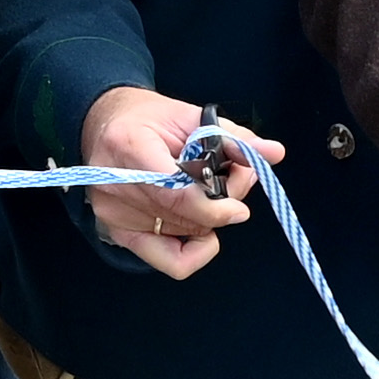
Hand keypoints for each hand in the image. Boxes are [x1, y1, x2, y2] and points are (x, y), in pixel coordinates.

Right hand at [75, 86, 247, 278]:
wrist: (104, 123)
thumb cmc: (148, 118)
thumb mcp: (191, 117)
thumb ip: (233, 138)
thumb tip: (274, 153)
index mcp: (130, 146)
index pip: (175, 193)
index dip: (213, 206)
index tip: (239, 208)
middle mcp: (115, 183)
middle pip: (185, 216)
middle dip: (220, 204)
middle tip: (233, 179)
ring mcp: (113, 211)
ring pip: (185, 233)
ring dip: (210, 218)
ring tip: (211, 190)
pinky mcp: (117, 230)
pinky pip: (169, 261)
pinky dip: (195, 250)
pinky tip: (201, 228)